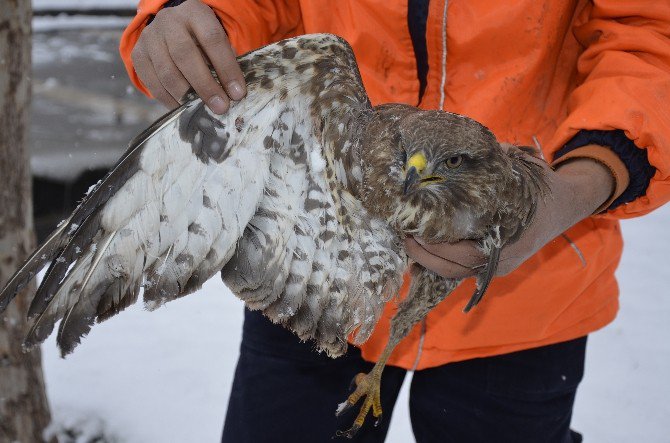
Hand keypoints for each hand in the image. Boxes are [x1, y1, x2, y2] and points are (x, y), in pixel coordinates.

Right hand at [131, 0, 245, 113]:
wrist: (172, 29)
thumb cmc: (202, 41)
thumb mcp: (217, 41)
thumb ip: (225, 61)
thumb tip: (233, 93)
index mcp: (195, 13)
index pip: (212, 39)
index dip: (226, 68)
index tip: (237, 92)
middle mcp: (169, 21)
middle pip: (185, 55)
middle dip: (205, 86)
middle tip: (220, 107)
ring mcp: (150, 37)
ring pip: (167, 72)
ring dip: (187, 97)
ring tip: (202, 111)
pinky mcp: (138, 55)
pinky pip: (153, 83)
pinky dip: (170, 100)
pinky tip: (184, 109)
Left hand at [404, 156, 614, 277]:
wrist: (565, 205)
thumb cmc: (541, 187)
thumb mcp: (520, 170)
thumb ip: (491, 163)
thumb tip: (454, 149)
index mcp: (508, 243)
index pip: (461, 255)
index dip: (432, 245)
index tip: (412, 228)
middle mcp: (499, 261)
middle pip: (451, 269)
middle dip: (423, 254)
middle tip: (402, 233)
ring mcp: (494, 266)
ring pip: (452, 272)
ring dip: (427, 259)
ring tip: (406, 238)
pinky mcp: (488, 264)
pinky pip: (458, 268)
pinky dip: (437, 259)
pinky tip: (420, 244)